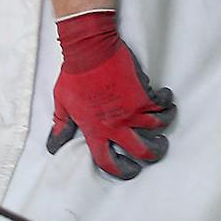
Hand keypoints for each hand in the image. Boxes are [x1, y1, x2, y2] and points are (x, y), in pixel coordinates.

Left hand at [46, 9, 174, 178]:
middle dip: (153, 154)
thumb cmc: (74, 74)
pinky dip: (166, 103)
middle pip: (142, 151)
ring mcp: (132, 111)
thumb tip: (54, 146)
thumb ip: (61, 126)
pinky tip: (163, 97)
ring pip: (158, 129)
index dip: (121, 171)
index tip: (131, 169)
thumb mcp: (63, 104)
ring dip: (163, 127)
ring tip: (163, 121)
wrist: (90, 49)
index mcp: (95, 130)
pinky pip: (162, 105)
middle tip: (156, 148)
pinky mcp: (143, 94)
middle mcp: (116, 125)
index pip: (108, 161)